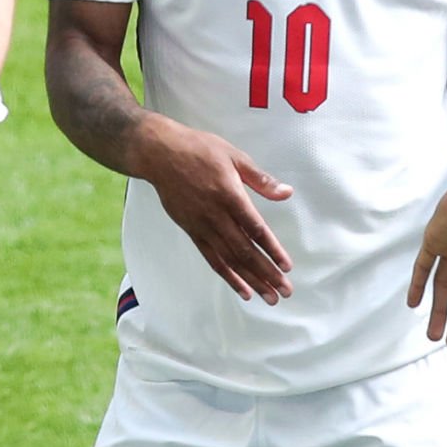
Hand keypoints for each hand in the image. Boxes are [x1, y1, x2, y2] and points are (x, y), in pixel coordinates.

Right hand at [133, 117, 294, 304]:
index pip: (255, 230)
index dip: (272, 250)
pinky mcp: (191, 231)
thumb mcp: (234, 156)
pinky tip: (242, 289)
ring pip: (229, 260)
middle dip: (266, 274)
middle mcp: (216, 216)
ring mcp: (202, 226)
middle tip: (284, 292)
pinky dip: (228, 276)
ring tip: (269, 297)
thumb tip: (286, 193)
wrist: (159, 154)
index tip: (287, 267)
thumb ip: (260, 179)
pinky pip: (211, 259)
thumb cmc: (199, 150)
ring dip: (251, 280)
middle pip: (244, 252)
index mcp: (230, 196)